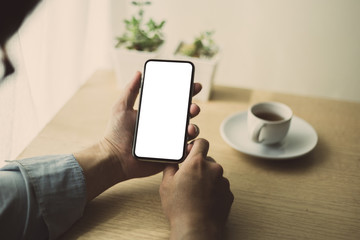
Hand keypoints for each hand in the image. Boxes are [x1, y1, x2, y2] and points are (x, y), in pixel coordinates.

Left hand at [75, 71, 201, 200]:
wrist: (114, 158)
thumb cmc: (115, 133)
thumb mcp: (122, 108)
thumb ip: (130, 90)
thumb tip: (139, 73)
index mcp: (157, 114)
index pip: (176, 101)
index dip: (187, 93)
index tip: (195, 86)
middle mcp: (166, 126)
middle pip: (186, 115)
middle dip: (193, 109)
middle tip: (193, 108)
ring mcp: (169, 142)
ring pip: (188, 133)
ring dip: (194, 128)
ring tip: (189, 128)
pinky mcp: (170, 156)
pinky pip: (185, 151)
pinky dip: (190, 147)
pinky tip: (189, 144)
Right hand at [160, 139, 233, 239]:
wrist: (197, 229)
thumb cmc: (180, 207)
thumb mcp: (166, 184)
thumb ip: (170, 167)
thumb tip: (173, 162)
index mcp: (197, 162)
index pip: (201, 142)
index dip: (196, 146)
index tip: (191, 152)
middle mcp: (213, 168)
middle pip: (208, 160)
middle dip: (199, 167)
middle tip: (189, 180)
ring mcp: (223, 182)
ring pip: (214, 174)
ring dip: (207, 179)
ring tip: (196, 194)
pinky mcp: (229, 194)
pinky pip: (220, 187)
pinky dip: (214, 191)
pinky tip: (204, 201)